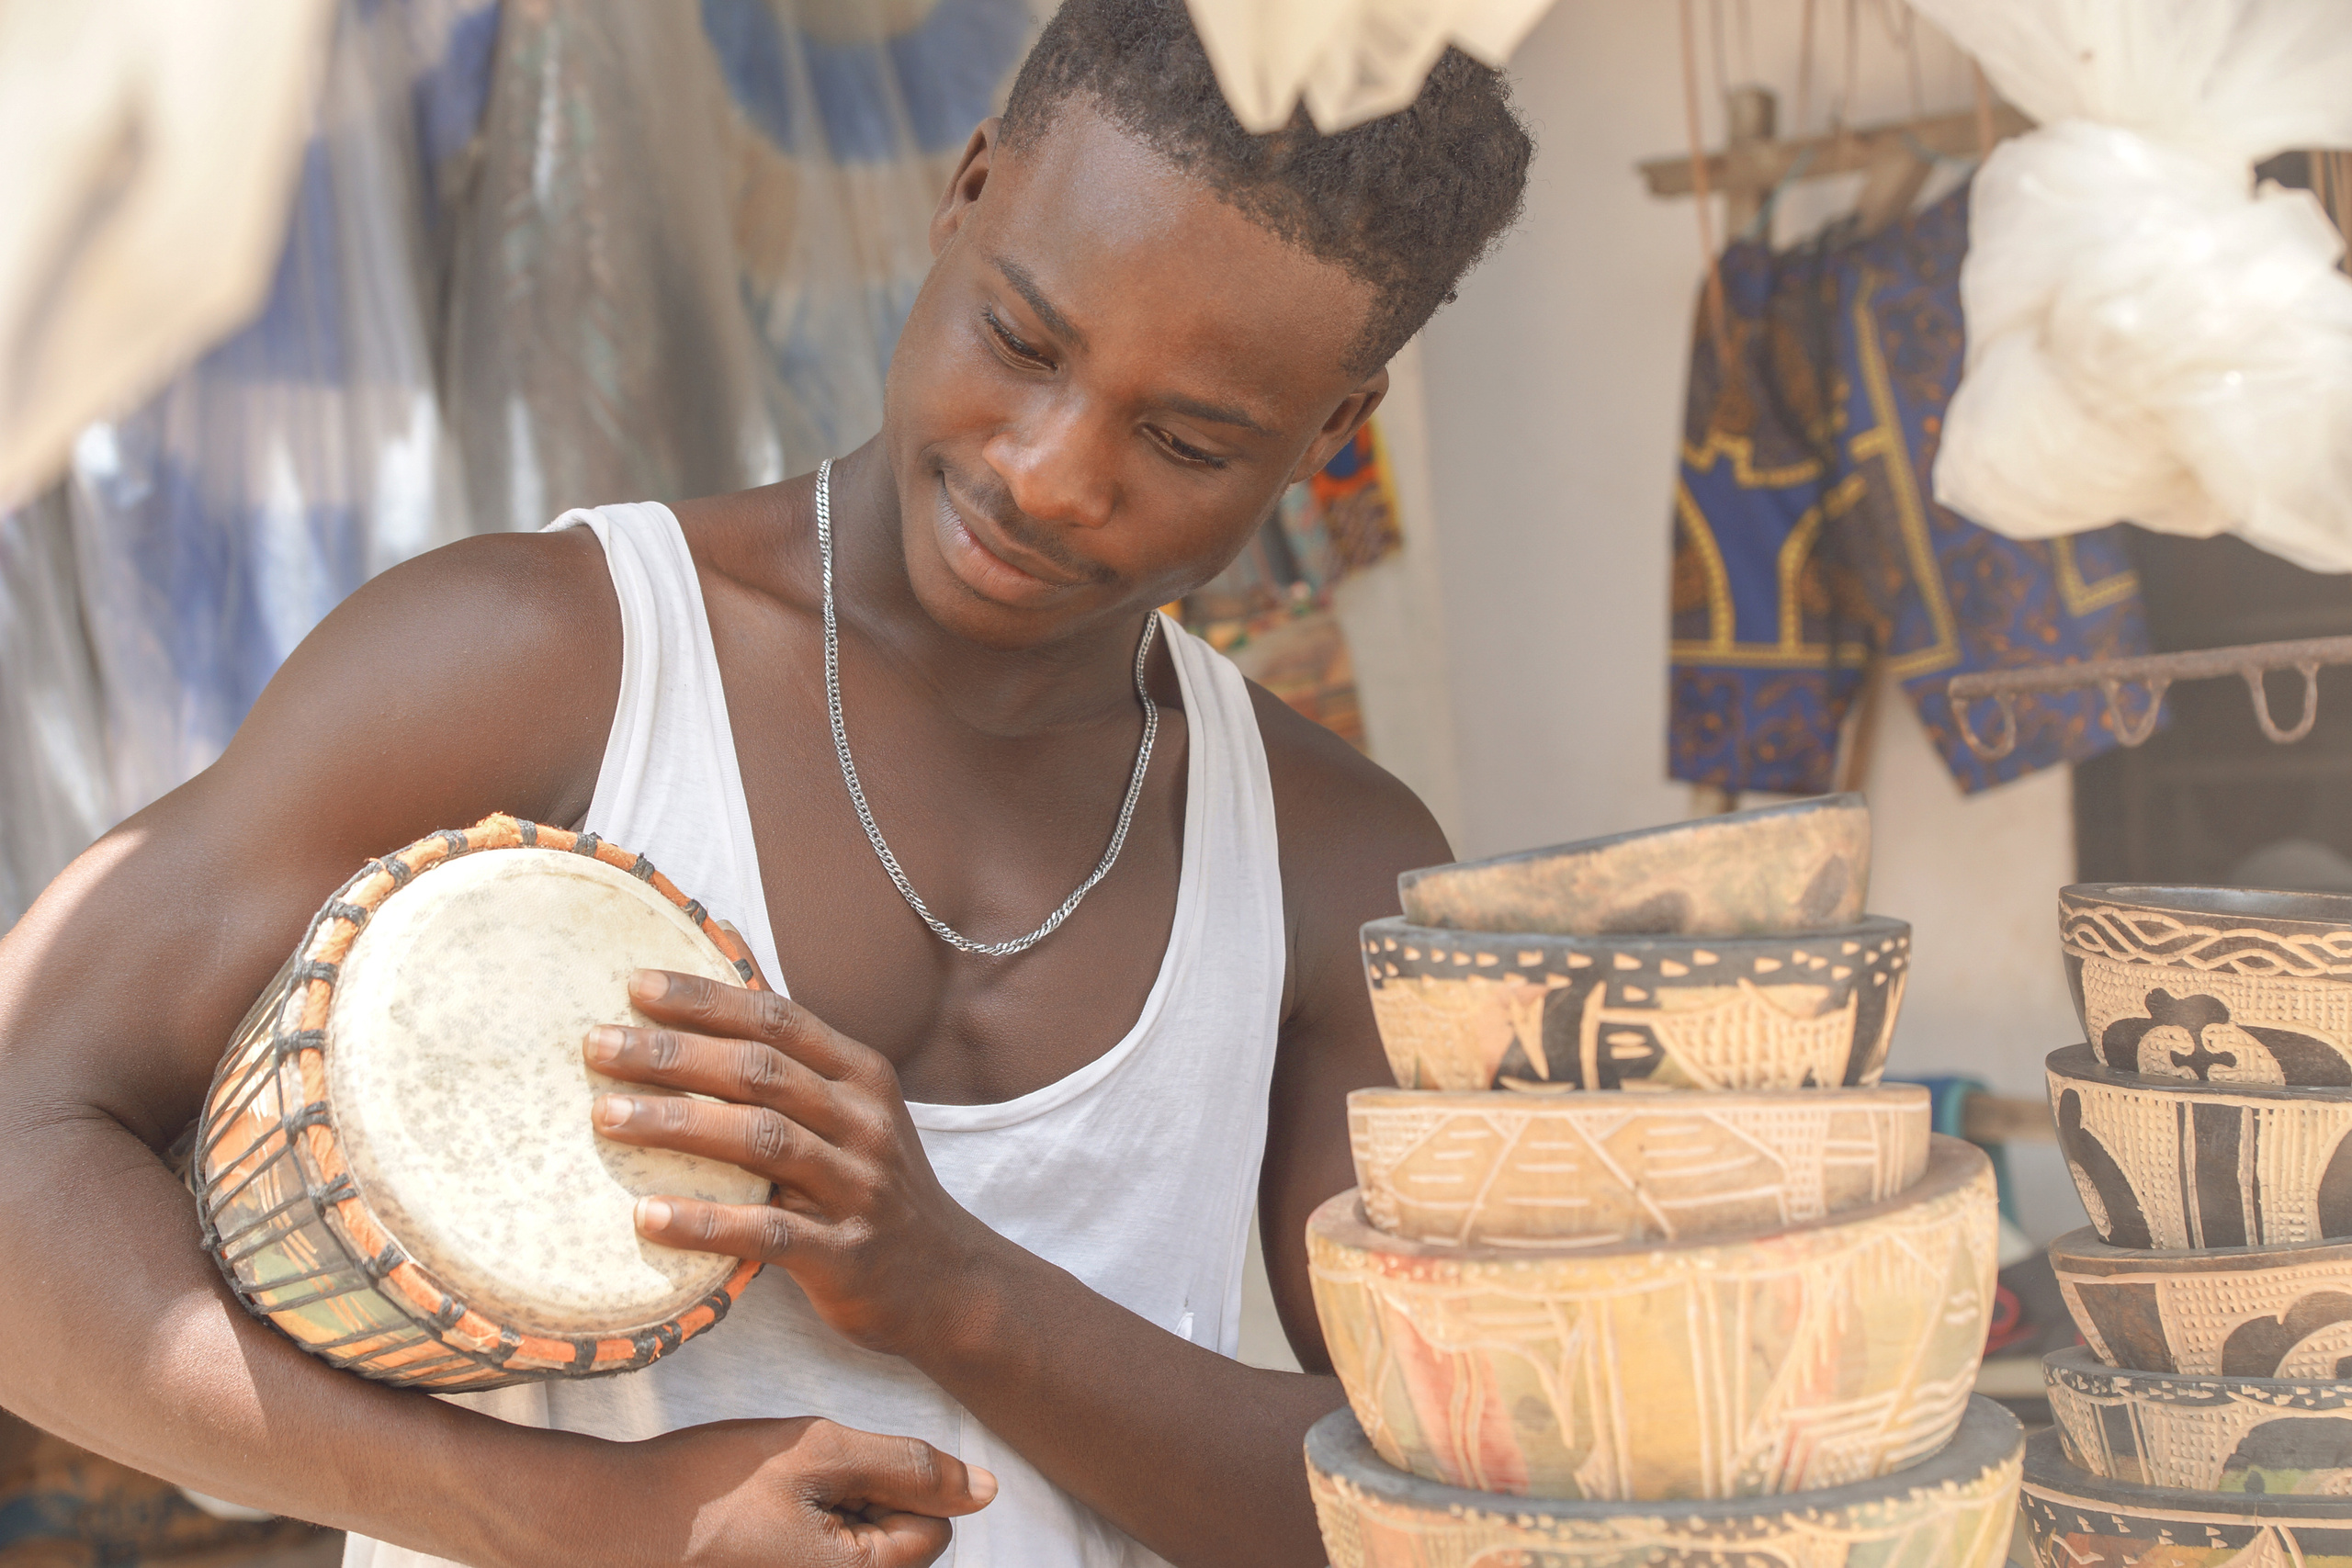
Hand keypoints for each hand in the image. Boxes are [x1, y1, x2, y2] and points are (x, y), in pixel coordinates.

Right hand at [560, 1416, 994, 1567]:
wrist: (607, 1522)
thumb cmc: (709, 1489)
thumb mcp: (819, 1453)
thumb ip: (911, 1467)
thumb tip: (986, 1488)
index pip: (934, 1530)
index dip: (896, 1483)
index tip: (833, 1467)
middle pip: (896, 1546)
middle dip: (864, 1503)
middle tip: (799, 1482)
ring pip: (853, 1550)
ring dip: (831, 1515)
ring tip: (774, 1499)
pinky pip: (814, 1556)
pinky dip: (799, 1532)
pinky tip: (757, 1516)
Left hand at [583, 970, 995, 1356]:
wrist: (948, 1281)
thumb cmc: (873, 1182)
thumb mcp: (852, 1103)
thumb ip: (792, 1044)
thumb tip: (729, 944)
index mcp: (860, 1076)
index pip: (777, 1019)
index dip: (707, 1000)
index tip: (635, 987)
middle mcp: (863, 1122)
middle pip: (760, 1072)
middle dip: (673, 1055)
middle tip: (597, 1046)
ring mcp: (858, 1188)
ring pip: (761, 1141)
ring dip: (678, 1124)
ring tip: (605, 1118)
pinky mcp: (844, 1254)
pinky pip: (767, 1232)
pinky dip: (705, 1222)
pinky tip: (647, 1216)